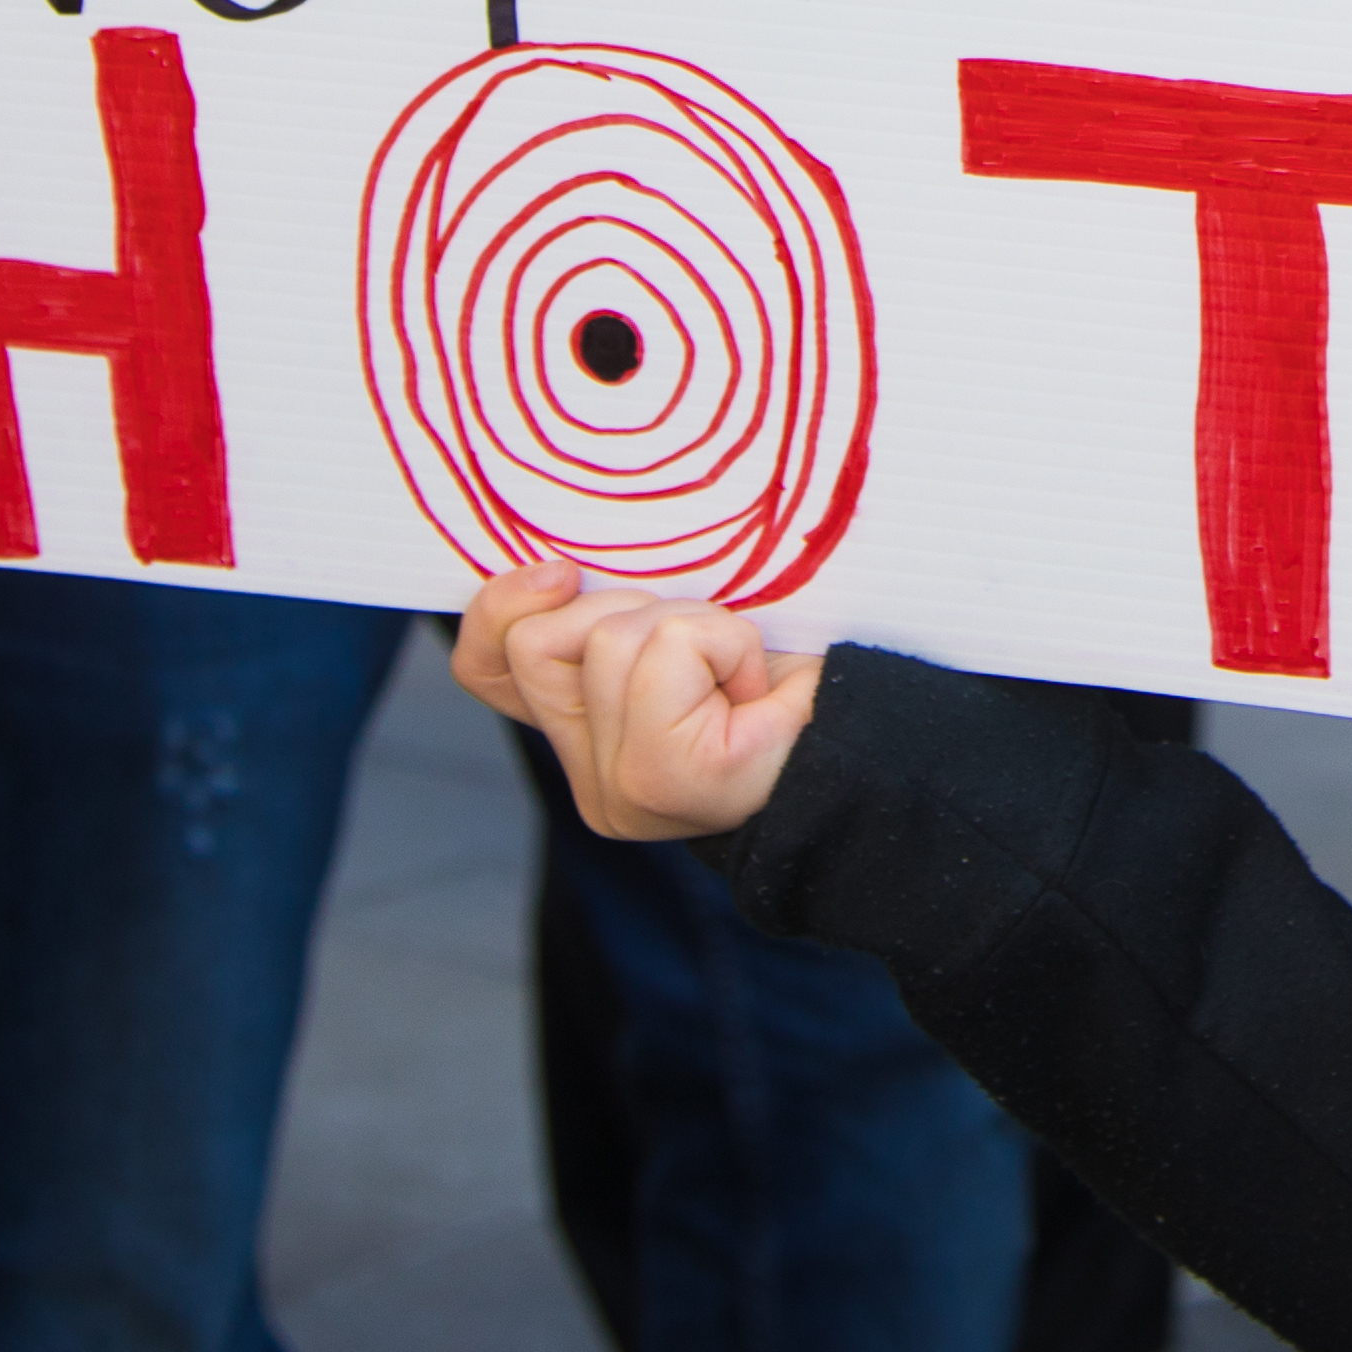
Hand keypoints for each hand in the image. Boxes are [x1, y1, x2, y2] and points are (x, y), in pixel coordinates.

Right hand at [453, 559, 823, 840]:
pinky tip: (754, 687)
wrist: (867, 741)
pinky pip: (667, 648)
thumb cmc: (783, 676)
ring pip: (607, 637)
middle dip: (623, 607)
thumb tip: (553, 562)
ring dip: (691, 624)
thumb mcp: (679, 625)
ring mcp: (615, 790)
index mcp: (582, 740)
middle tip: (702, 647)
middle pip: (539, 640)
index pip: (483, 669)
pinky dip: (723, 641)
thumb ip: (610, 609)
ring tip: (737, 671)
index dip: (498, 607)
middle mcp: (588, 778)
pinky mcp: (660, 778)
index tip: (558, 570)